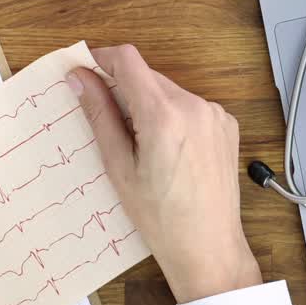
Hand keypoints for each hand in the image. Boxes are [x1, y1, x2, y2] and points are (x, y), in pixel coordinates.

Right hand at [69, 45, 261, 303]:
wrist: (208, 246)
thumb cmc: (161, 218)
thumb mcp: (119, 167)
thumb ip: (99, 116)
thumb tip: (80, 80)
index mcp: (164, 116)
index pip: (127, 60)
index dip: (101, 58)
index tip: (84, 70)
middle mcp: (195, 106)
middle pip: (147, 75)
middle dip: (122, 88)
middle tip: (105, 121)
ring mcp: (214, 114)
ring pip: (167, 90)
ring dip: (147, 104)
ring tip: (140, 146)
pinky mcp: (225, 124)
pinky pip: (188, 106)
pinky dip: (170, 116)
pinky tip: (166, 151)